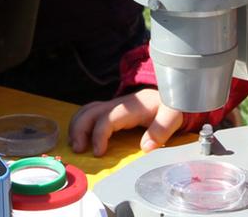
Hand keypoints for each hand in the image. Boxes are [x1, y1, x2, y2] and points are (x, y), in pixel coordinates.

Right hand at [68, 88, 190, 155]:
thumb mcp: (172, 116)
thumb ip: (161, 130)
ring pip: (86, 110)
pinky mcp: (111, 109)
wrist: (169, 94)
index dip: (99, 135)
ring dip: (76, 126)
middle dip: (80, 130)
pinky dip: (80, 123)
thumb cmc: (169, 106)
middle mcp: (118, 104)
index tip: (99, 153)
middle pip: (90, 112)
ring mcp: (112, 105)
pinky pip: (89, 112)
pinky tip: (80, 137)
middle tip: (78, 150)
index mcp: (131, 108)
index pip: (107, 119)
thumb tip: (146, 147)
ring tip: (75, 145)